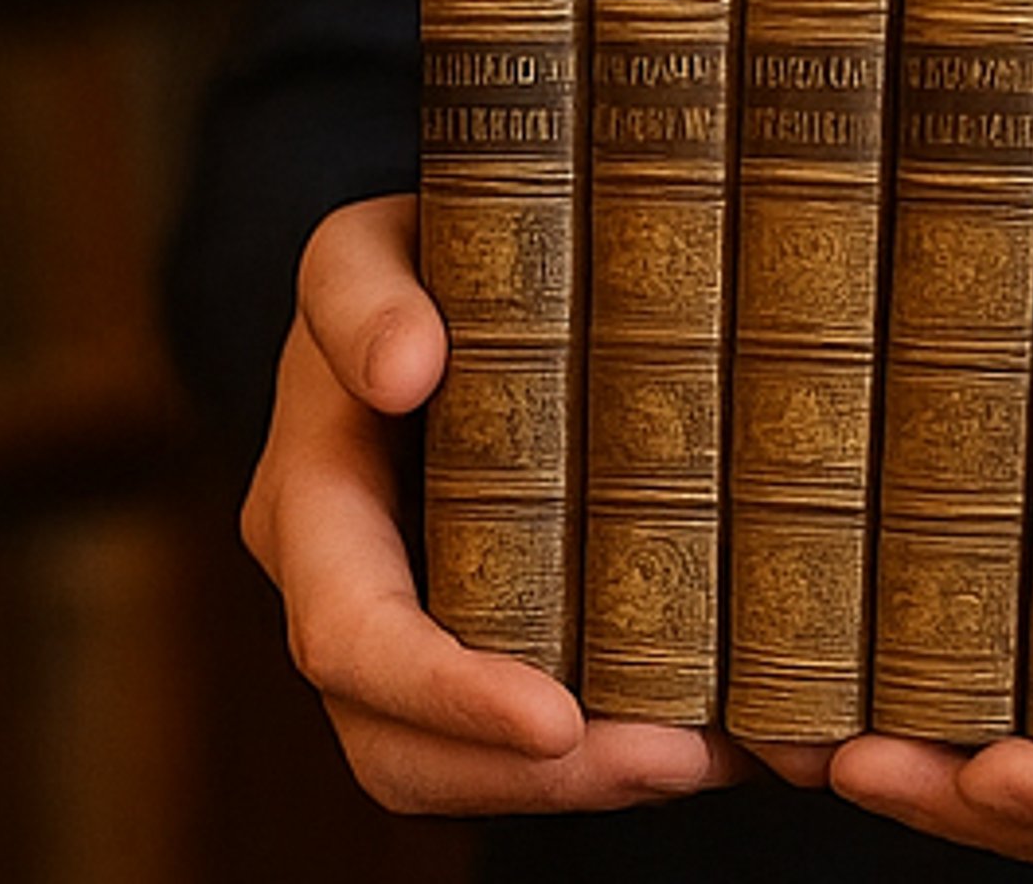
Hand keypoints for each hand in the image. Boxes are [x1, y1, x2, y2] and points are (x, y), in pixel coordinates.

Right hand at [240, 194, 750, 813]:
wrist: (438, 290)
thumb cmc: (409, 261)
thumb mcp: (367, 247)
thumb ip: (360, 290)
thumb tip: (403, 367)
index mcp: (309, 507)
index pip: (349, 637)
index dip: (444, 693)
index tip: (554, 720)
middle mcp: (347, 595)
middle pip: (404, 749)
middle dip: (539, 778)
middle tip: (683, 760)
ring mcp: (413, 633)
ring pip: (469, 771)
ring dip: (592, 784)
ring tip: (723, 754)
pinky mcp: (489, 642)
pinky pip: (532, 742)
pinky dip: (621, 752)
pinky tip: (723, 731)